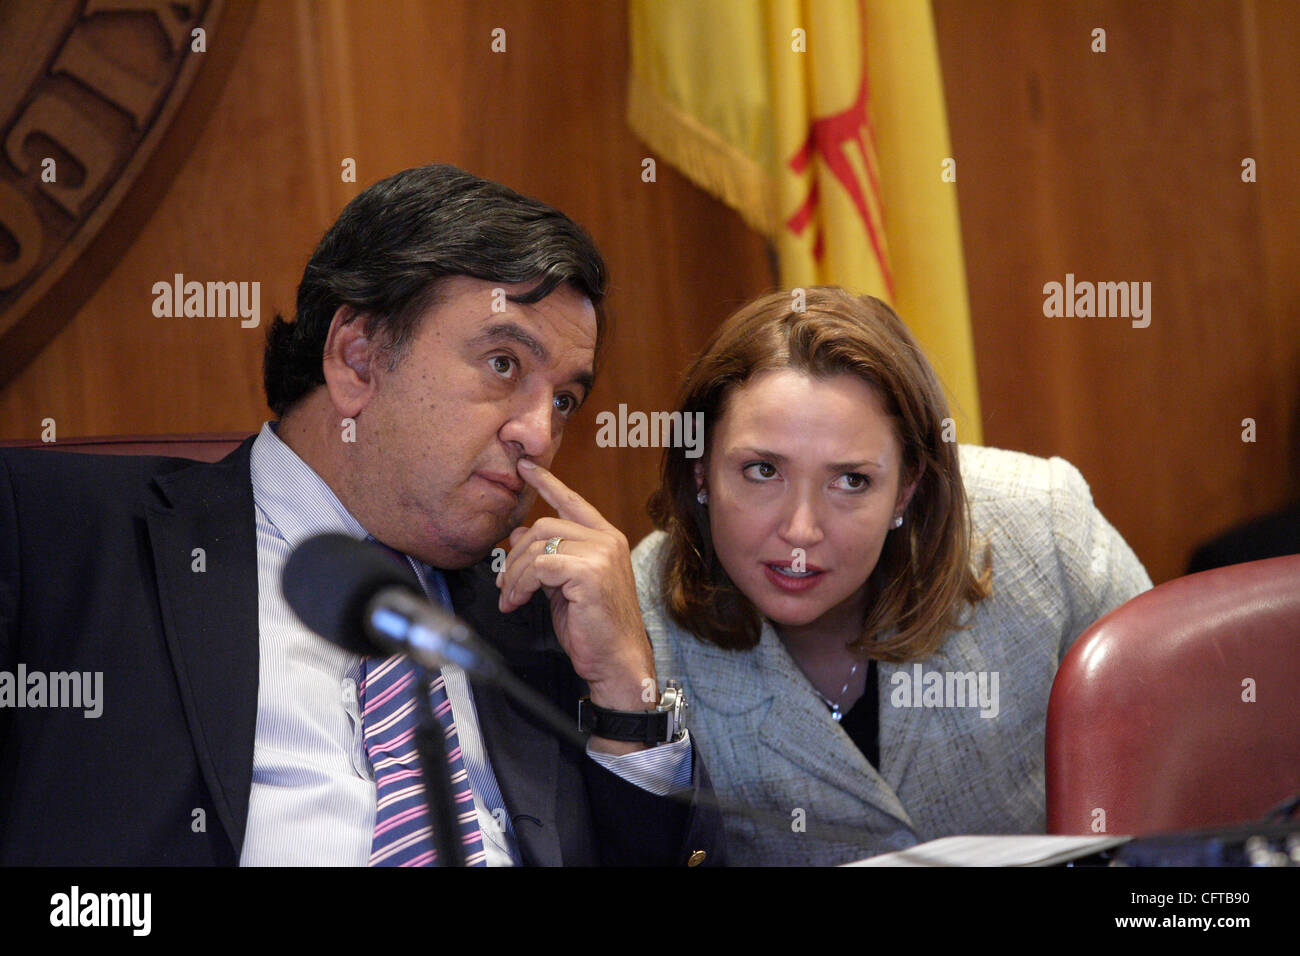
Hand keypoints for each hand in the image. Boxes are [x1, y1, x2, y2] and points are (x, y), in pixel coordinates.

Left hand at [496, 460, 656, 753]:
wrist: (618, 661)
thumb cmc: (593, 627)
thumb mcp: (564, 585)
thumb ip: (547, 557)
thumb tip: (518, 534)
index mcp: (606, 538)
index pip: (573, 501)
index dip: (547, 482)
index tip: (526, 467)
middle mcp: (606, 540)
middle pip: (544, 525)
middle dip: (516, 555)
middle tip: (505, 583)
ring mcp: (600, 553)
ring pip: (538, 545)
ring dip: (515, 574)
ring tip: (511, 597)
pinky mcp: (589, 572)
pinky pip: (539, 566)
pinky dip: (520, 585)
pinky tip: (517, 602)